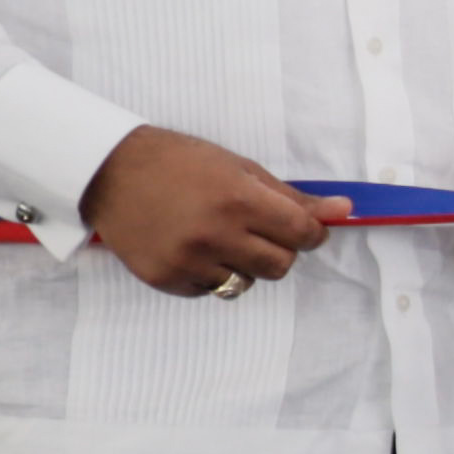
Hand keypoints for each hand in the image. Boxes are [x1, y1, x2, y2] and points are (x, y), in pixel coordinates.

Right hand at [81, 124, 328, 298]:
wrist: (110, 171)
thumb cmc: (179, 162)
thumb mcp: (239, 168)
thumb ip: (291, 196)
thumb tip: (343, 211)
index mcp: (238, 201)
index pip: (302, 234)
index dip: (311, 233)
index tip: (305, 229)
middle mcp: (215, 235)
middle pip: (280, 266)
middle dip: (280, 250)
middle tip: (258, 231)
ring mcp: (188, 262)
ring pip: (246, 283)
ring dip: (244, 264)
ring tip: (220, 237)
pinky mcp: (165, 280)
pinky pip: (209, 291)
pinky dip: (210, 275)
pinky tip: (193, 248)